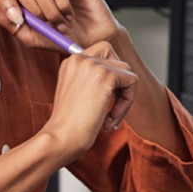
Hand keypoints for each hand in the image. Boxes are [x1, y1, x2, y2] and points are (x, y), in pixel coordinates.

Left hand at [0, 0, 118, 51]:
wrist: (90, 42)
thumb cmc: (61, 39)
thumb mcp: (30, 37)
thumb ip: (8, 21)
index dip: (5, 2)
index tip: (16, 19)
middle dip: (33, 11)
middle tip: (47, 25)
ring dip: (51, 12)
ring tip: (62, 23)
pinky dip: (63, 5)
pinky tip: (70, 13)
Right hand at [44, 41, 137, 162]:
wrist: (61, 138)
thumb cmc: (69, 124)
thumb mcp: (77, 93)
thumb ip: (93, 78)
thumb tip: (123, 74)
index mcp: (71, 61)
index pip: (104, 53)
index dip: (111, 76)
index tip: (105, 99)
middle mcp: (80, 57)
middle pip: (118, 62)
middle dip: (120, 87)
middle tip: (109, 109)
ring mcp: (93, 64)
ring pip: (127, 73)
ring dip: (124, 98)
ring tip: (109, 118)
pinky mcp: (106, 75)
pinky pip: (132, 83)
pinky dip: (127, 103)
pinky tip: (110, 119)